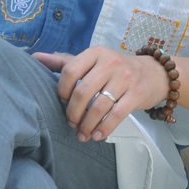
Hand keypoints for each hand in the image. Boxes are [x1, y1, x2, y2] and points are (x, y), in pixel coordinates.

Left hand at [32, 46, 170, 141]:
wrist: (155, 73)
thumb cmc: (117, 69)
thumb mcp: (92, 60)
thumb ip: (64, 62)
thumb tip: (34, 58)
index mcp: (95, 52)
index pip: (70, 71)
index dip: (62, 91)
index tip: (62, 102)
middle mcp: (110, 62)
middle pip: (83, 92)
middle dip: (73, 113)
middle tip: (71, 123)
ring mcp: (125, 77)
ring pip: (98, 106)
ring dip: (87, 125)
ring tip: (82, 134)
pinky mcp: (137, 93)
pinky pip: (116, 115)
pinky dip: (104, 128)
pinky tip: (97, 135)